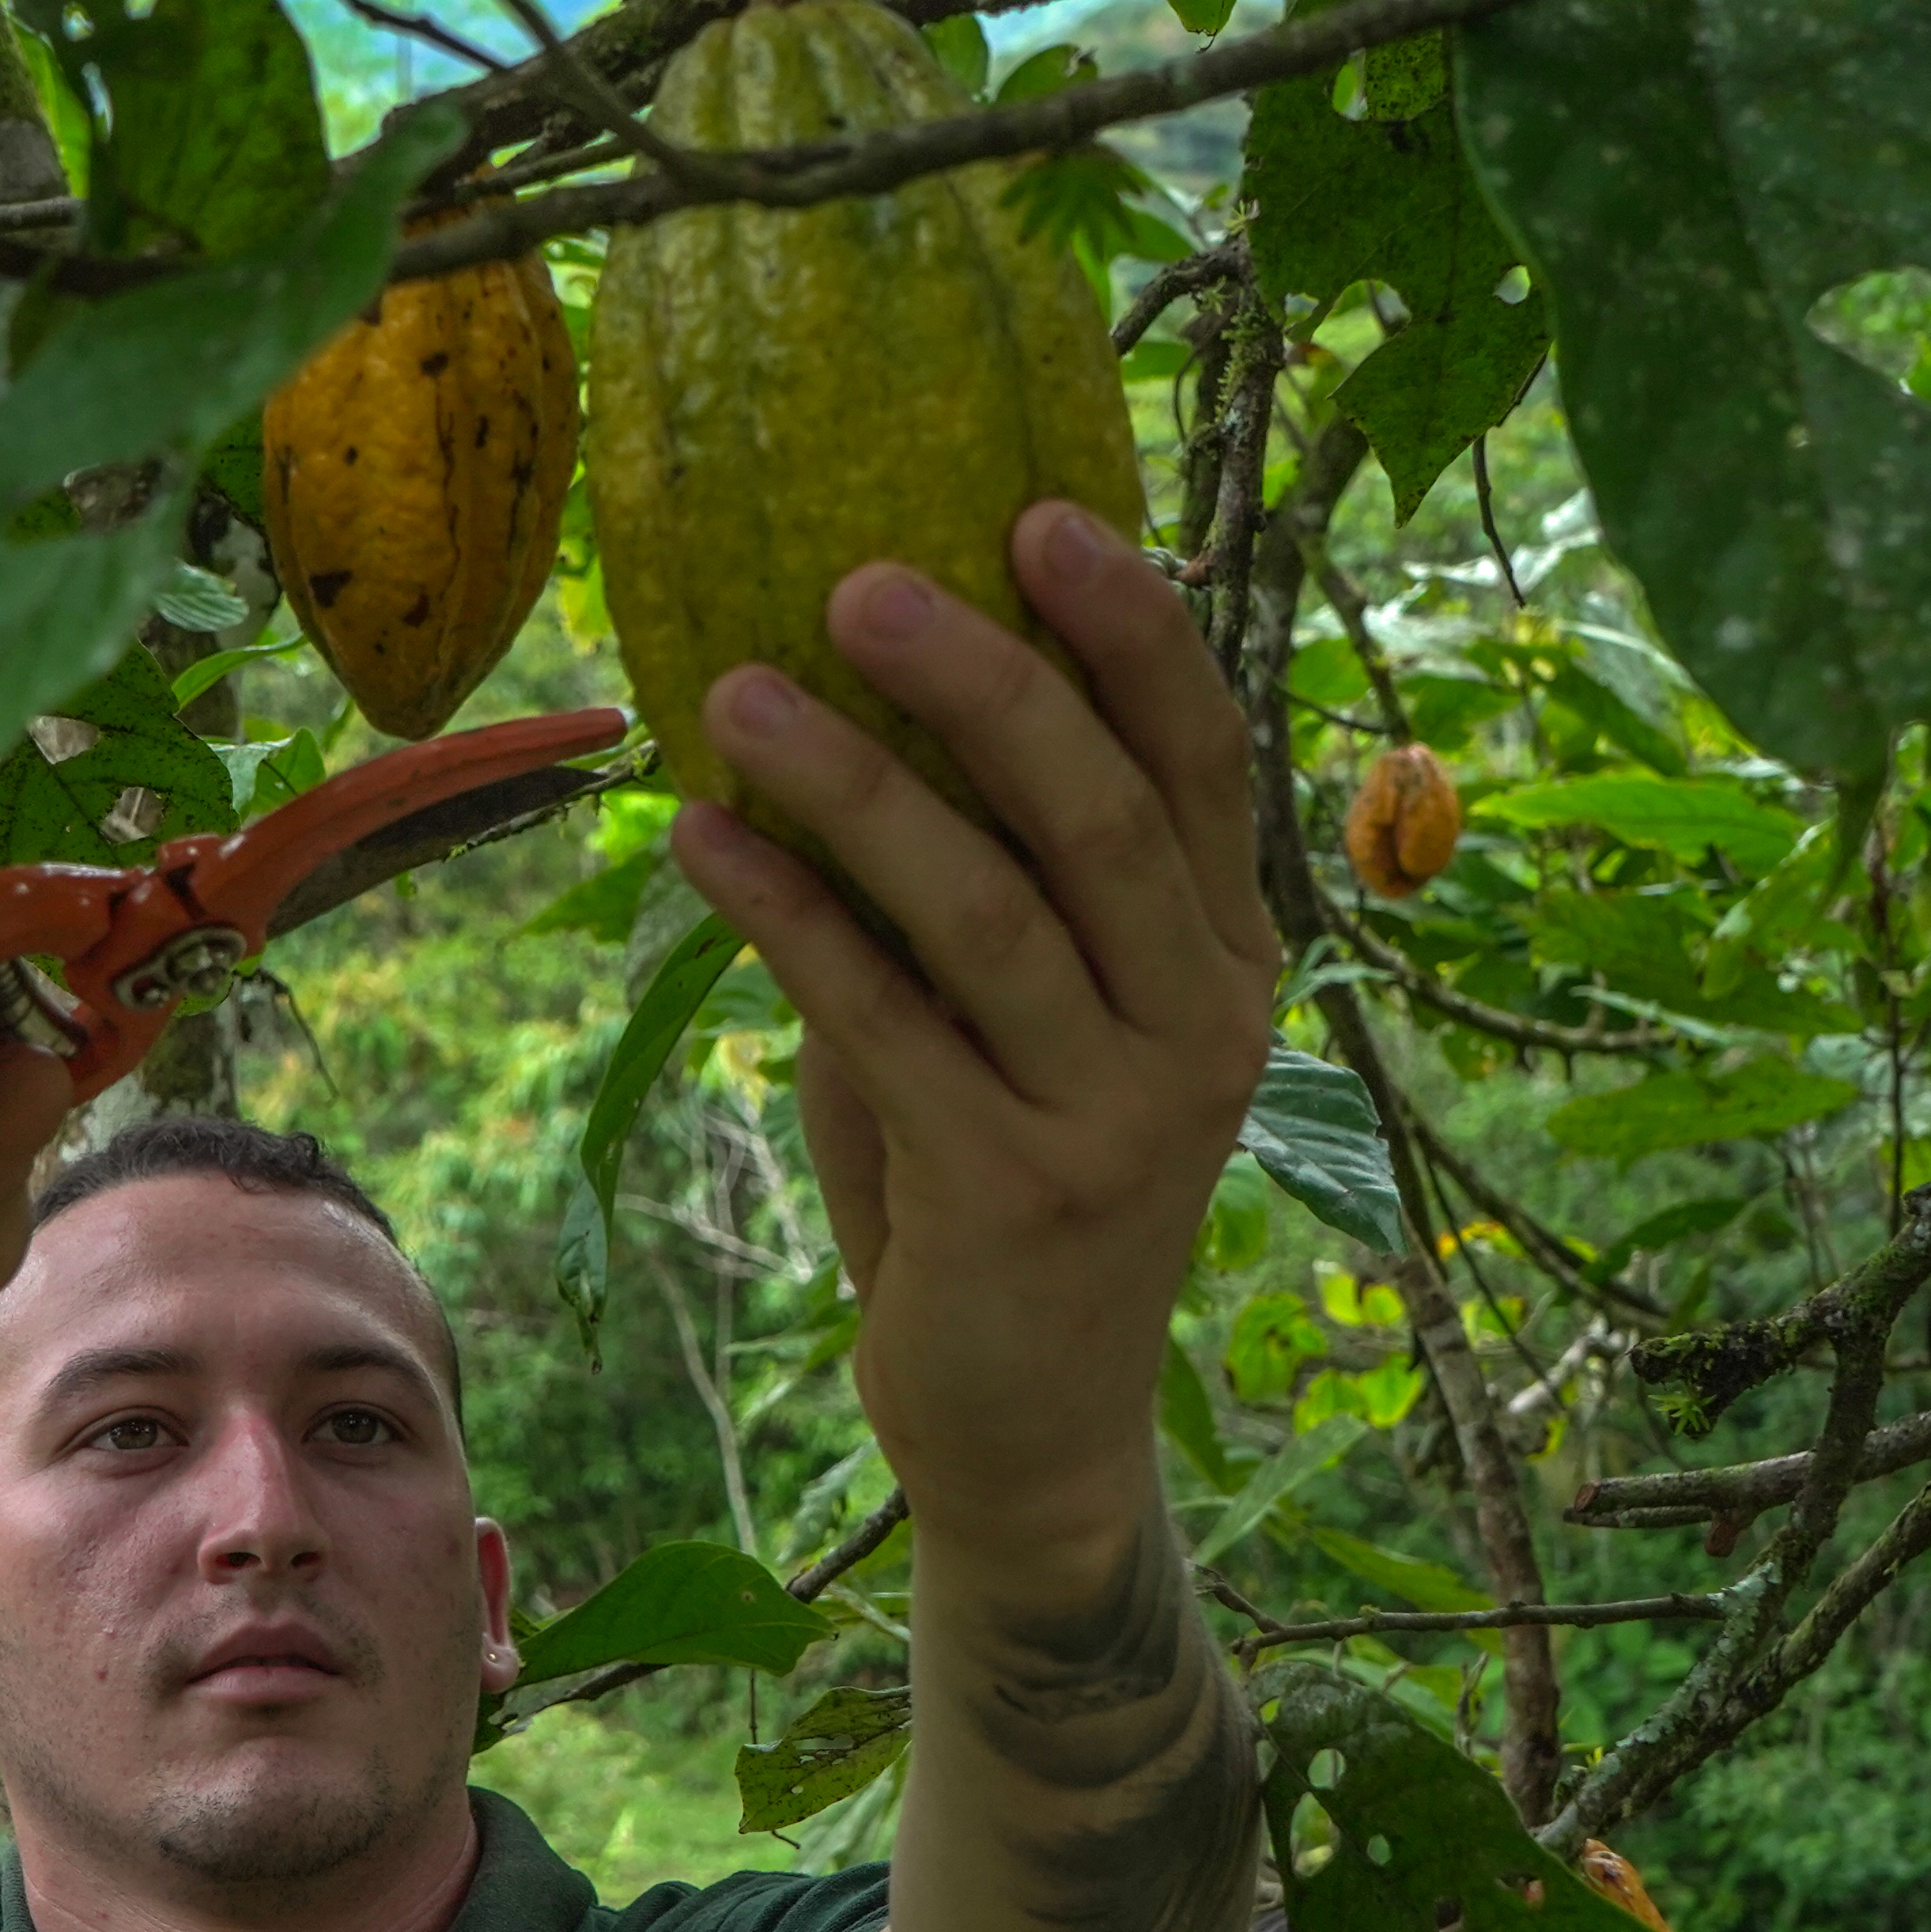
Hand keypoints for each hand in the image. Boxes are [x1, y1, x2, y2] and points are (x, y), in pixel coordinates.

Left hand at [671, 500, 1279, 1558]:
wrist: (1026, 1422)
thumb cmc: (1001, 1174)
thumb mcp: (1028, 1018)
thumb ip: (991, 875)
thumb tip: (848, 677)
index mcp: (1230, 953)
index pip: (1202, 756)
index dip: (1133, 629)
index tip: (1039, 509)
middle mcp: (1206, 1023)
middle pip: (1099, 811)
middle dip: (980, 680)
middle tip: (855, 578)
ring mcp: (1123, 1114)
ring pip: (985, 908)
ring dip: (850, 785)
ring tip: (734, 692)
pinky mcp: (1016, 1190)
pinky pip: (882, 1017)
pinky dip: (785, 913)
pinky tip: (700, 838)